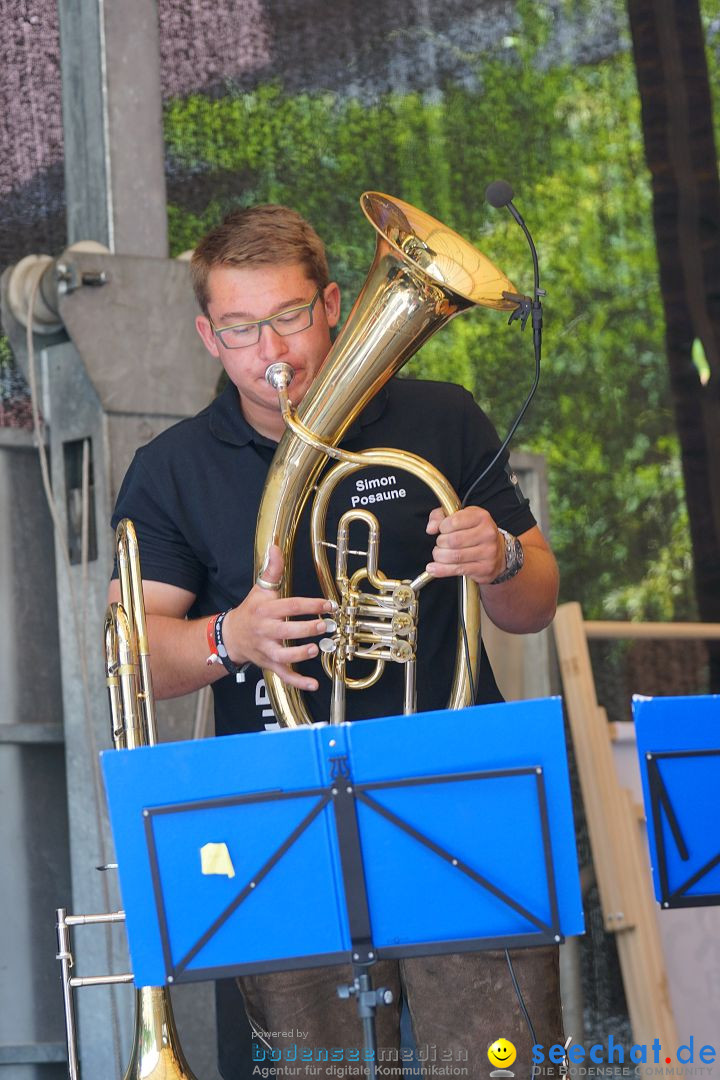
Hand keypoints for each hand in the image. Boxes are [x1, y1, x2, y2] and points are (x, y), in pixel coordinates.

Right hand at [221, 545, 333, 690]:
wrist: (231, 636)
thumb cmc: (251, 611)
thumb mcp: (260, 590)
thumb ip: (272, 570)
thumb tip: (275, 547)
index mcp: (266, 611)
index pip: (289, 606)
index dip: (309, 605)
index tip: (328, 604)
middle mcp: (266, 631)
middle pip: (285, 631)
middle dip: (305, 629)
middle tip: (324, 626)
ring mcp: (267, 649)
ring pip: (283, 655)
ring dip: (300, 654)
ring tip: (316, 649)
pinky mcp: (270, 664)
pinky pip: (284, 675)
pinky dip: (298, 681)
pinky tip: (314, 683)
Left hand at [425, 506, 504, 582]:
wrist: (498, 551)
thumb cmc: (475, 532)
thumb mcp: (460, 517)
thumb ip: (440, 516)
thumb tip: (431, 528)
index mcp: (481, 517)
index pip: (454, 521)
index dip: (442, 527)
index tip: (442, 530)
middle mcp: (487, 533)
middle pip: (453, 540)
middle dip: (440, 543)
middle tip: (441, 544)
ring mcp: (488, 552)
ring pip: (455, 556)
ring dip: (440, 556)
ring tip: (438, 554)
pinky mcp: (485, 568)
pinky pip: (458, 569)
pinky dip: (442, 570)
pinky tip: (433, 568)